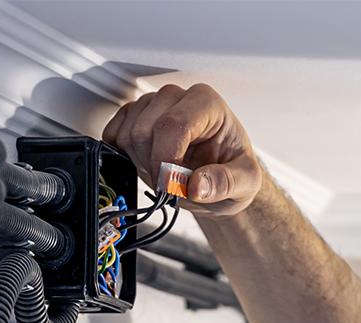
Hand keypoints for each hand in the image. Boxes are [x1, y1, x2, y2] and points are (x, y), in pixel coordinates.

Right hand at [101, 83, 261, 216]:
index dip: (166, 160)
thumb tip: (198, 185)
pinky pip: (114, 135)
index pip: (173, 125)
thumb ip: (227, 182)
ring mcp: (153, 106)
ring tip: (166, 175)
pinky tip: (149, 166)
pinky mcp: (134, 118)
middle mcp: (177, 98)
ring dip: (142, 164)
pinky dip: (126, 158)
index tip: (170, 186)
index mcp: (207, 104)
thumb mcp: (246, 183)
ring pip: (127, 133)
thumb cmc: (233, 171)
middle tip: (174, 185)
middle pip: (144, 129)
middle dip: (154, 166)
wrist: (222, 177)